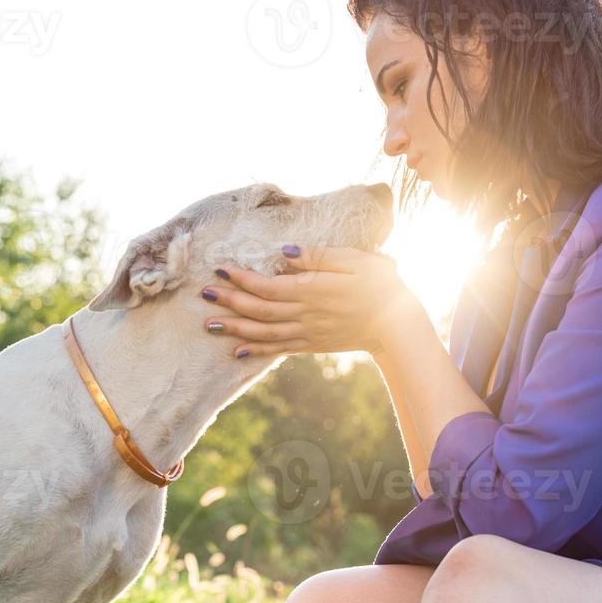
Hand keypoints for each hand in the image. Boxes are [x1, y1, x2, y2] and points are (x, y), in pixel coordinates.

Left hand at [200, 244, 423, 357]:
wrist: (397, 325)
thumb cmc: (381, 284)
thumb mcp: (356, 260)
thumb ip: (319, 256)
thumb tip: (285, 251)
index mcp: (313, 290)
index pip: (267, 285)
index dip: (241, 278)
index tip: (219, 268)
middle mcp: (305, 313)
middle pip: (259, 310)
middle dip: (229, 302)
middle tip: (204, 294)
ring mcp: (308, 332)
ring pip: (264, 332)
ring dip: (235, 328)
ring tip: (210, 325)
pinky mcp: (313, 343)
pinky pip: (279, 349)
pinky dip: (257, 350)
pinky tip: (238, 350)